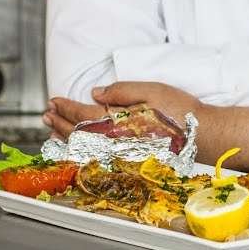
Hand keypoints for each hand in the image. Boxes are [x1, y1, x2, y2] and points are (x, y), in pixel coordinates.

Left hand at [44, 82, 248, 169]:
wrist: (203, 136)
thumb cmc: (180, 111)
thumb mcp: (151, 90)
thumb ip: (121, 91)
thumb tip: (96, 93)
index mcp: (117, 125)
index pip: (81, 116)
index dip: (64, 108)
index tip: (52, 100)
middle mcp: (116, 143)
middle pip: (78, 135)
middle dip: (59, 123)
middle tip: (45, 114)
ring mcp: (122, 154)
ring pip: (85, 148)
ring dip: (66, 137)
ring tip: (54, 127)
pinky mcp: (130, 159)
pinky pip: (98, 156)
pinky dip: (82, 150)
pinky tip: (78, 145)